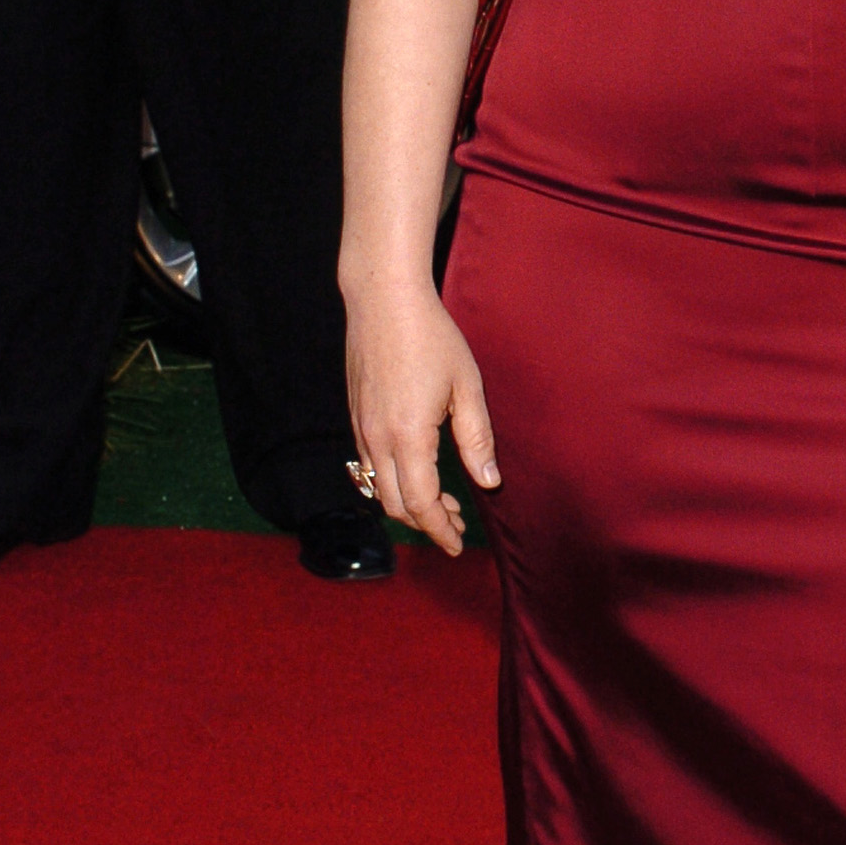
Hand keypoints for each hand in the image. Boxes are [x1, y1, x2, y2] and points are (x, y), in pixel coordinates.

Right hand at [345, 281, 499, 558]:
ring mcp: (361, 428)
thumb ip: (476, 438)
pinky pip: (368, 466)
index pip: (421, 504)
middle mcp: (377, 439)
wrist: (383, 299)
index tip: (458, 545)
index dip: (440, 530)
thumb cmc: (431, 337)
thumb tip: (489, 482)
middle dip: (426, 524)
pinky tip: (417, 472)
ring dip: (408, 504)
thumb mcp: (467, 387)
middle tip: (458, 525)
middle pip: (394, 505)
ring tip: (443, 503)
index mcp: (408, 436)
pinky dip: (392, 483)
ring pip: (377, 488)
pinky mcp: (356, 416)